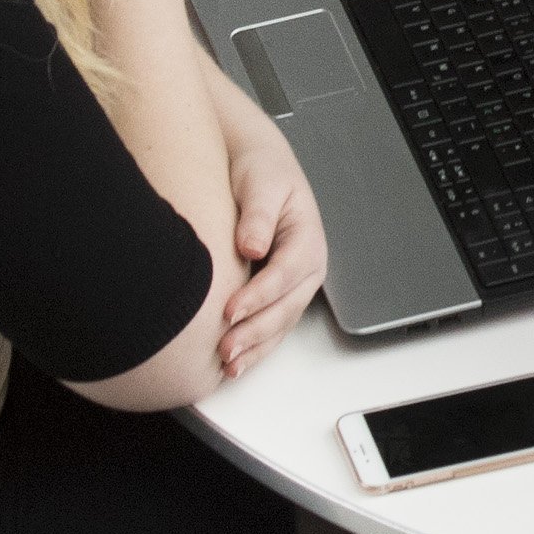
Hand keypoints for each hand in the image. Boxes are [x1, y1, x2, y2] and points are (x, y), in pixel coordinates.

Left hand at [211, 70, 326, 369]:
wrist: (257, 168)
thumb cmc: (260, 173)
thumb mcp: (260, 185)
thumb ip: (257, 216)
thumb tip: (252, 246)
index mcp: (308, 239)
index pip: (285, 274)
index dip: (258, 295)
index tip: (229, 310)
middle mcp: (307, 268)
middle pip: (285, 308)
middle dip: (255, 331)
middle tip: (225, 348)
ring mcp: (294, 286)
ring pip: (279, 325)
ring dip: (255, 348)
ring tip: (228, 365)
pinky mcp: (277, 296)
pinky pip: (270, 328)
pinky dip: (254, 348)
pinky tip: (234, 364)